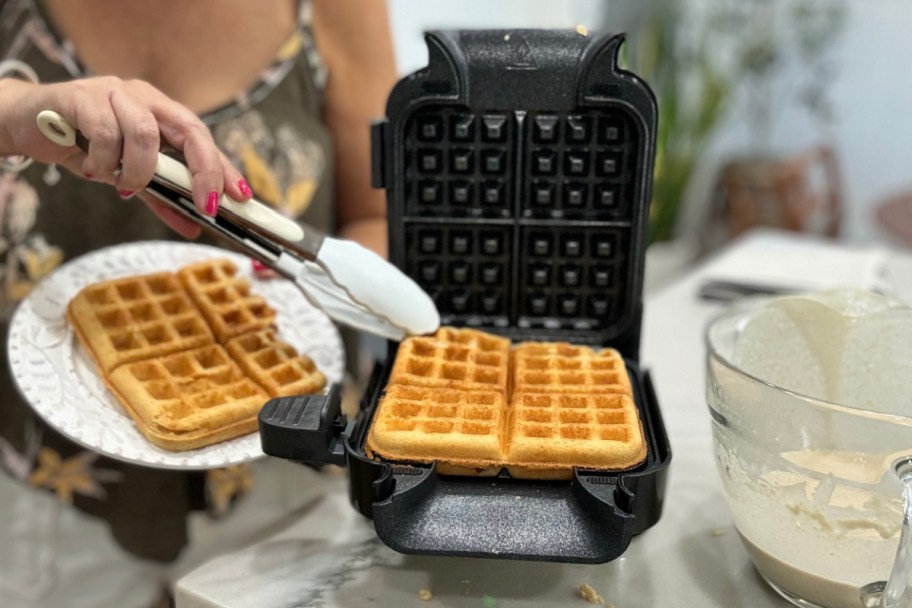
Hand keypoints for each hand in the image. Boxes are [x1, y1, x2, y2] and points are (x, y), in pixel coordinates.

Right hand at [0, 76, 252, 237]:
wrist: (29, 121)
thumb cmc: (84, 143)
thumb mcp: (129, 175)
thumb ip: (162, 198)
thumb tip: (194, 227)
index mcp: (162, 112)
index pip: (204, 139)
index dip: (224, 168)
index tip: (241, 197)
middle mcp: (145, 98)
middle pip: (190, 130)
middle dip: (203, 171)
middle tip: (203, 205)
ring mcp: (114, 93)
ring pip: (145, 134)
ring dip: (139, 171)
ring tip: (123, 186)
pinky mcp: (82, 97)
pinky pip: (105, 132)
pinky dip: (105, 160)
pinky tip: (95, 169)